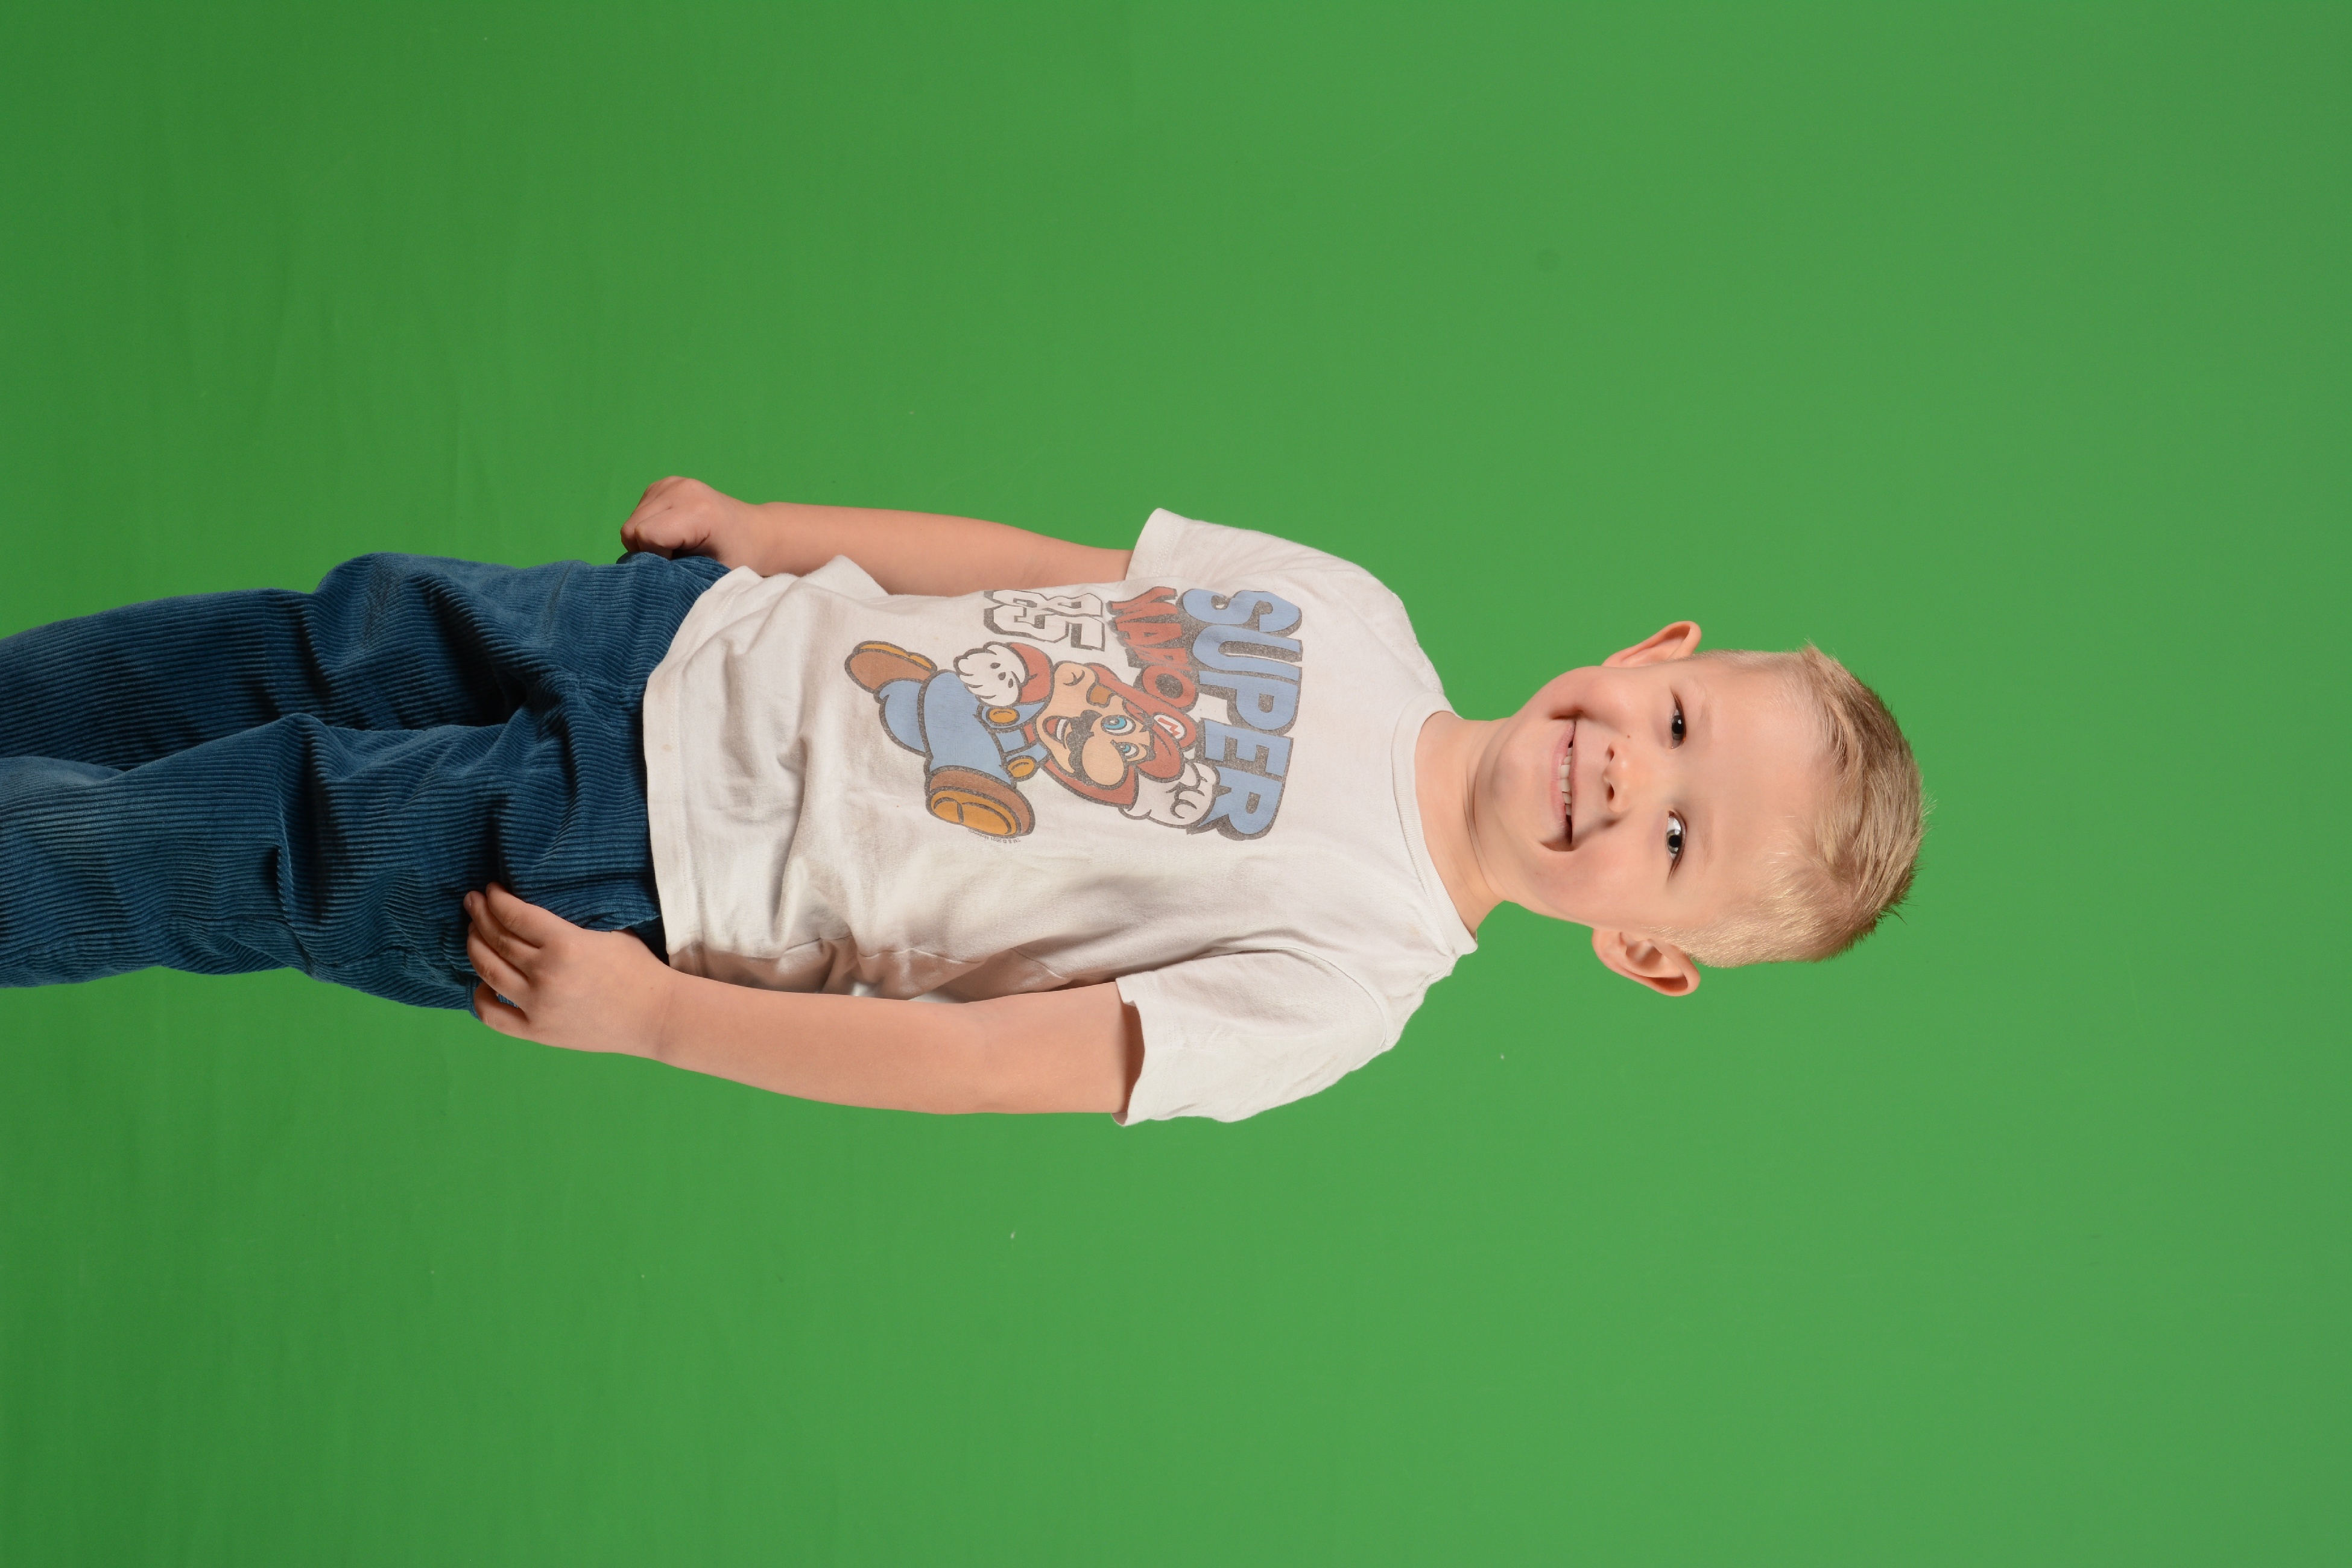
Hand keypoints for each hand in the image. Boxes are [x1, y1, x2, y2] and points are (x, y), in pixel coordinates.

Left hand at [465, 884, 677, 1056]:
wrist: (655, 1016)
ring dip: (475, 946)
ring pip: (487, 970)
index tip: (489, 890)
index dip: (496, 899)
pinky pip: (492, 1015)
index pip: (514, 914)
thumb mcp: (608, 931)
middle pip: (496, 939)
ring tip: (473, 934)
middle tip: (473, 903)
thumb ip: (569, 922)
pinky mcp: (536, 1032)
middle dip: (479, 916)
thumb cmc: (638, 969)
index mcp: (565, 944)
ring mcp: (537, 1006)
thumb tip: (536, 908)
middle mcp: (545, 974)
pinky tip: (483, 983)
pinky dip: (480, 996)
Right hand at [619, 476, 766, 567]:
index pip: (644, 535)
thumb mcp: (711, 574)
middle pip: (631, 528)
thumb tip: (640, 579)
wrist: (759, 534)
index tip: (679, 565)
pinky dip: (649, 528)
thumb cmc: (742, 560)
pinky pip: (638, 513)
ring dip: (647, 540)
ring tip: (679, 546)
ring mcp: (672, 482)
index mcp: (697, 511)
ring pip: (631, 522)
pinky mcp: (664, 483)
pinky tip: (674, 533)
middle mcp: (681, 489)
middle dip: (648, 551)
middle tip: (678, 559)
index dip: (654, 558)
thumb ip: (674, 575)